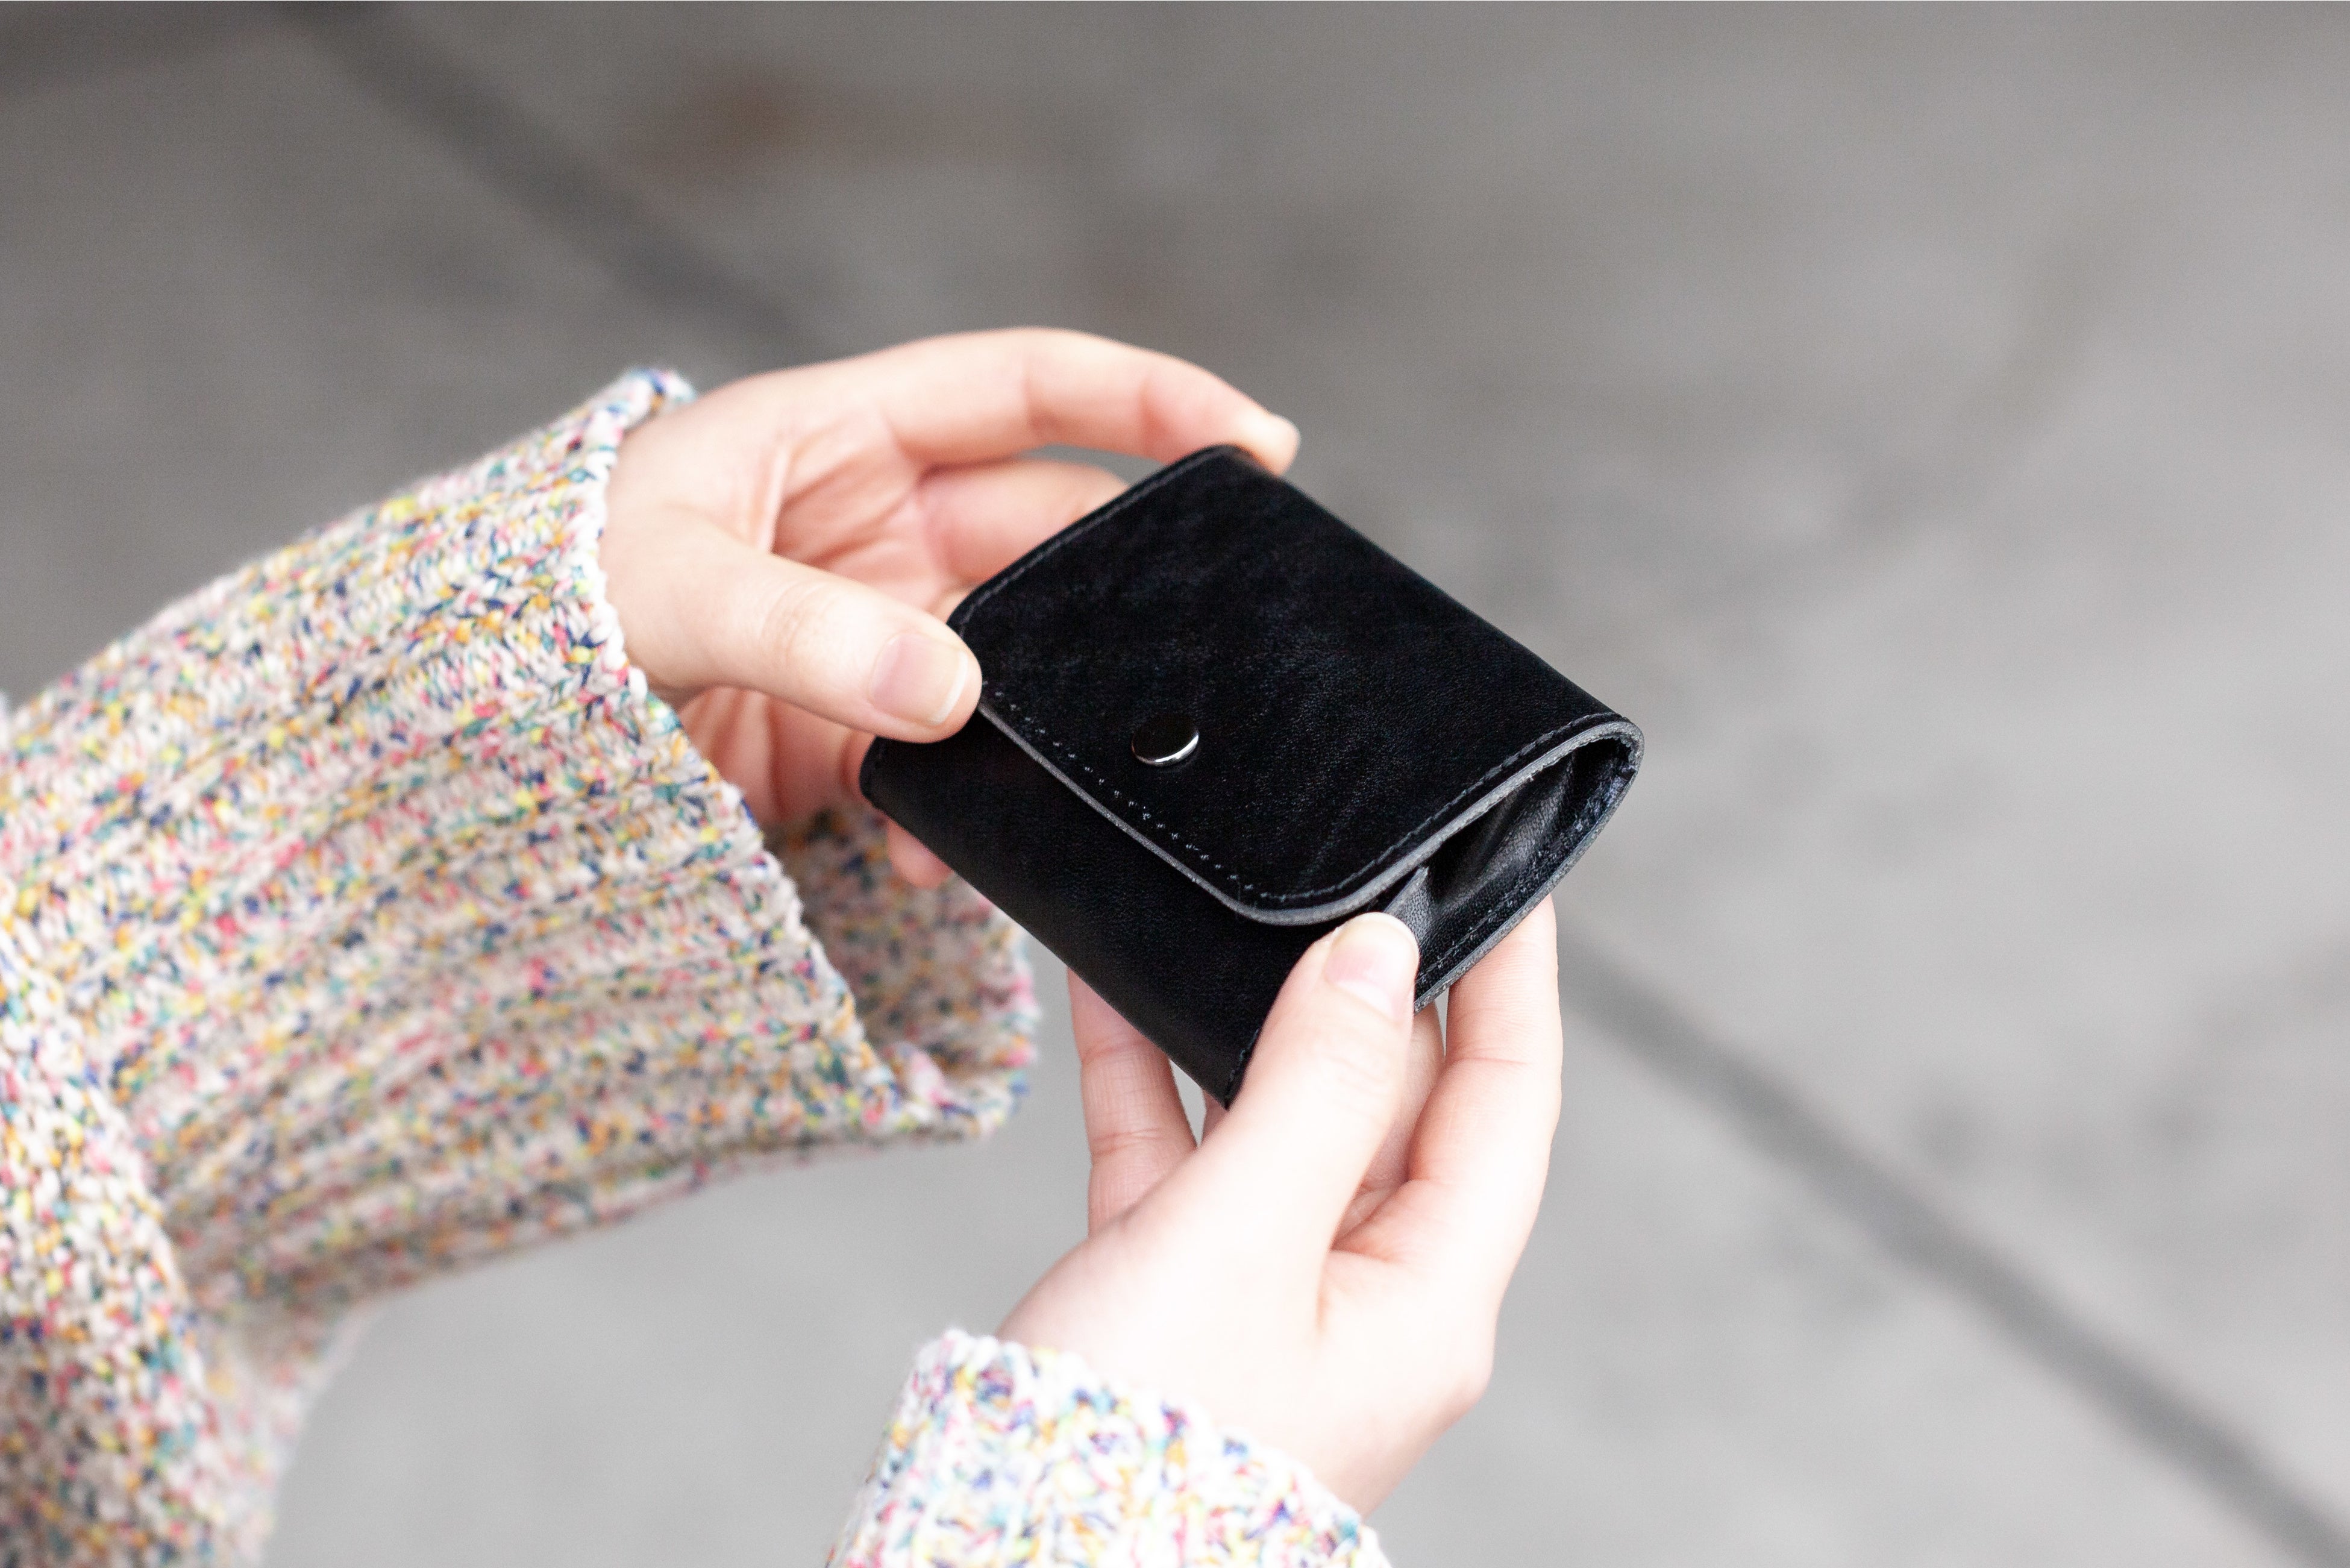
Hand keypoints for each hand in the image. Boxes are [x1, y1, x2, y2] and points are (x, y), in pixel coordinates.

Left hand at [599, 329, 1298, 881]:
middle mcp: (868, 529)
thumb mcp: (657, 593)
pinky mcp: (846, 739)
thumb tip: (949, 693)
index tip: (1255, 446)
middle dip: (1119, 596)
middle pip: (1047, 540)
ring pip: (1011, 669)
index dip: (1149, 401)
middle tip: (1193, 655)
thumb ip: (807, 633)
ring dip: (1034, 729)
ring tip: (1050, 780)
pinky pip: (945, 767)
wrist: (443, 742)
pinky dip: (958, 813)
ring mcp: (866, 637)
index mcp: (834, 437)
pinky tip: (936, 853)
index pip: (1028, 389)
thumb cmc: (529, 610)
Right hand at [999, 901, 1564, 1511]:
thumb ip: (1315, 1086)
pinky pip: (1183, 1161)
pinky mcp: (1176, 1302)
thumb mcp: (1241, 1238)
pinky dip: (1151, 1079)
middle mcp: (1366, 1300)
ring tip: (1219, 915)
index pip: (1507, 1102)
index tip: (1508, 876)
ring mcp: (1269, 1301)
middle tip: (1342, 873)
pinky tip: (1113, 997)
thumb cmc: (1135, 1450)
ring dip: (1241, 1021)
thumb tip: (1377, 954)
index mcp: (1429, 1300)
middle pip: (1395, 1105)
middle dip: (1364, 987)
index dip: (1513, 982)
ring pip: (1278, 1124)